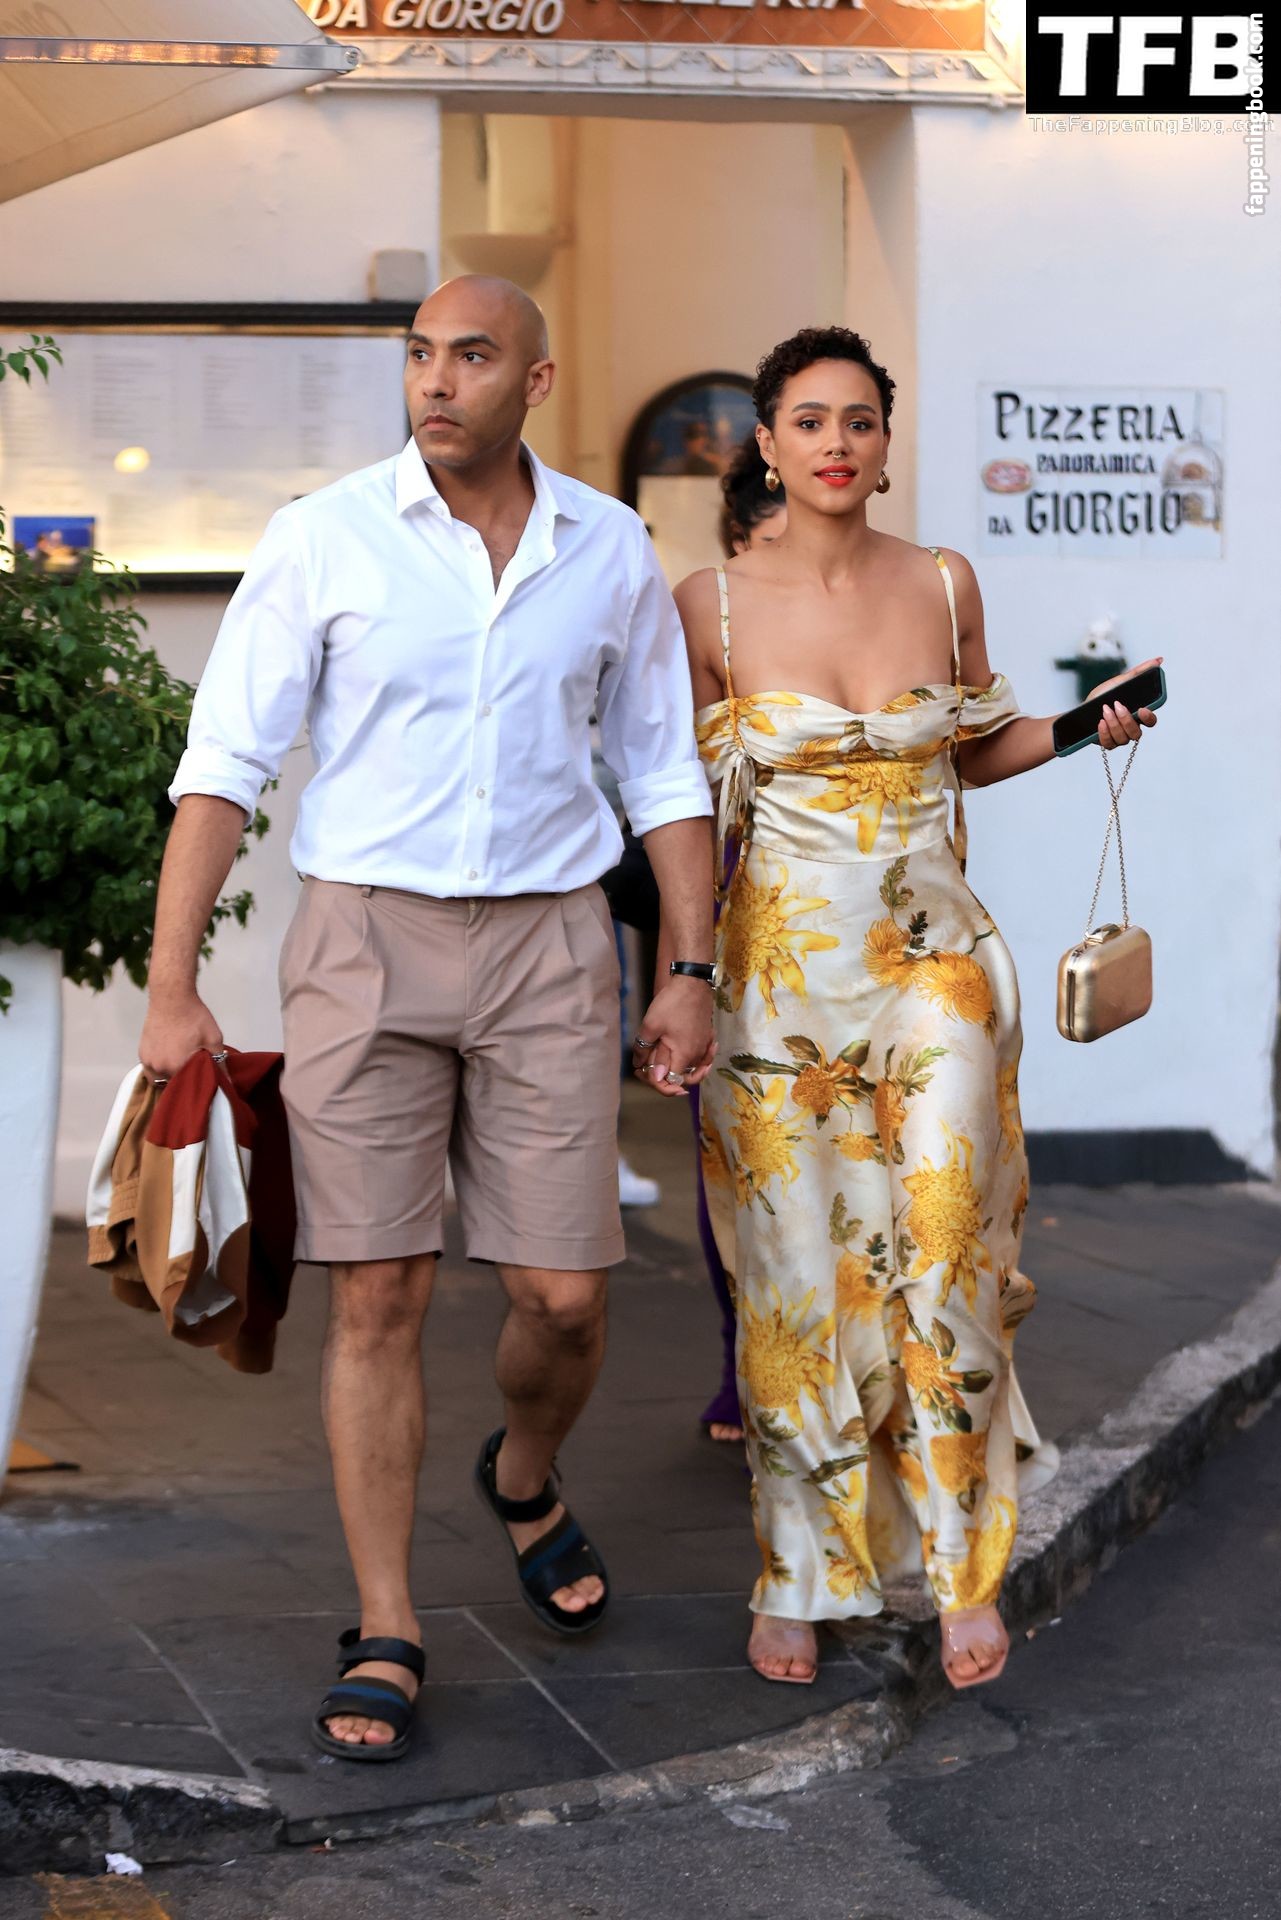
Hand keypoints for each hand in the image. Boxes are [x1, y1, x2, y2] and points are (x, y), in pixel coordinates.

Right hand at [139, 993, 223, 1085]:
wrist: (172, 998)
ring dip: (170, 1077)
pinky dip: (160, 1068)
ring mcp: (148, 1061)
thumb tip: (225, 1082)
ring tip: (181, 1064)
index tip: (203, 1081)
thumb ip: (219, 1064)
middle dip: (184, 1081)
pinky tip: (170, 1058)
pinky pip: (150, 1070)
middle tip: (193, 1069)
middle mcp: (159, 1068)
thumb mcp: (214, 1039)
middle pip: (173, 1085)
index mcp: (177, 1067)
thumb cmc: (194, 1017)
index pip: (188, 1089)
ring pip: (160, 1080)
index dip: (197, 1086)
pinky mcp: (142, 1053)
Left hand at [631, 977, 715, 1097]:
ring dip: (680, 1071)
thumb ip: (645, 1050)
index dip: (657, 1083)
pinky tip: (687, 1057)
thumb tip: (642, 1069)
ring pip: (694, 1068)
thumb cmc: (671, 1003)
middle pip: (683, 1077)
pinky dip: (697, 1062)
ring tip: (663, 1067)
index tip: (643, 1074)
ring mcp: (705, 1045)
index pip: (672, 1082)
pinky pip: (704, 1057)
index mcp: (684, 1055)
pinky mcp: (708, 1036)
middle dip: (666, 1078)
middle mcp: (698, 1054)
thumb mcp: (651, 1026)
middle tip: (649, 1070)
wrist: (692, 983)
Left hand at [1092, 656, 1161, 748]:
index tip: (1141, 709)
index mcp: (1137, 715)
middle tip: (1116, 706)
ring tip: (1105, 711)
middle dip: (1126, 720)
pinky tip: (1100, 722)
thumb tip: (1158, 660)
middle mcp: (1131, 728)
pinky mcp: (1107, 743)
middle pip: (1137, 733)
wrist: (1083, 708)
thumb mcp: (1120, 681)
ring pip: (1123, 739)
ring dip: (1114, 724)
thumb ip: (1140, 672)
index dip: (1149, 718)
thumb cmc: (1103, 696)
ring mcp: (1120, 737)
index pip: (1151, 721)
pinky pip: (1110, 744)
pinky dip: (1104, 733)